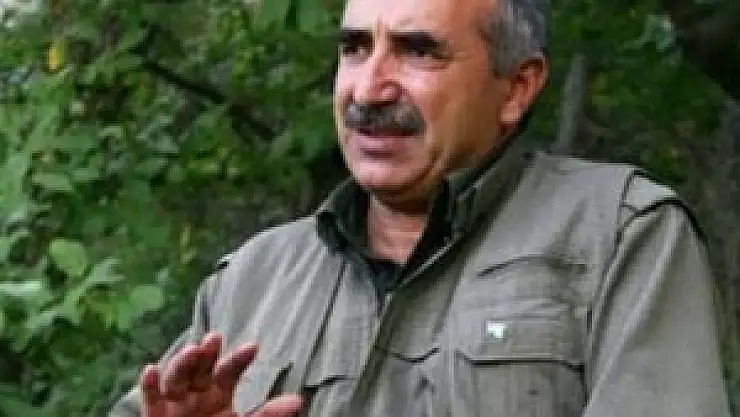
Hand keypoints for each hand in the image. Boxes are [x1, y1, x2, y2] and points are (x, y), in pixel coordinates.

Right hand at [139, 332, 302, 416]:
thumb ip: (267, 415)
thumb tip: (298, 401)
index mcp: (219, 393)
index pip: (229, 370)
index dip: (239, 359)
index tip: (253, 347)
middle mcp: (196, 393)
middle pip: (200, 368)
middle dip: (206, 353)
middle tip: (215, 338)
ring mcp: (174, 403)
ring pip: (176, 378)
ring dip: (182, 363)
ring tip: (192, 351)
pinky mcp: (154, 415)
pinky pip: (150, 399)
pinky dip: (149, 385)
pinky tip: (151, 370)